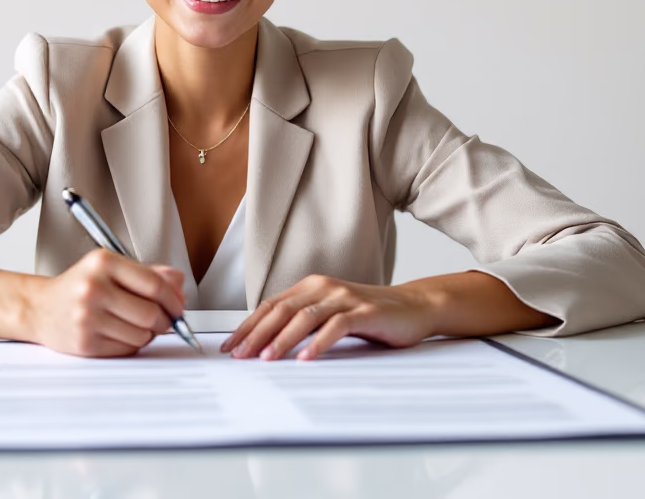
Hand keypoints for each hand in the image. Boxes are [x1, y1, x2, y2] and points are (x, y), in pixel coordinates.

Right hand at [28, 249, 185, 357]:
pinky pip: (127, 350)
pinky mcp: (85, 343)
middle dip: (164, 321)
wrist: (39, 308)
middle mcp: (93, 288)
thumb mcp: (110, 268)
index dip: (173, 299)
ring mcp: (87, 317)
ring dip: (147, 334)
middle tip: (161, 320)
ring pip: (142, 335)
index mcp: (103, 262)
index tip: (178, 306)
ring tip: (134, 325)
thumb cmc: (79, 287)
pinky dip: (131, 345)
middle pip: (151, 314)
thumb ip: (148, 273)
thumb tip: (179, 284)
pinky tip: (119, 333)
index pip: (154, 285)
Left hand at [219, 274, 440, 360]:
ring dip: (282, 339)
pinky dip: (318, 343)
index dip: (248, 326)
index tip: (230, 346)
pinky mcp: (365, 312)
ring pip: (304, 317)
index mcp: (311, 287)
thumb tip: (265, 344)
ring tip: (266, 358)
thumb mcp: (331, 315)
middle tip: (240, 355)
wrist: (414, 306)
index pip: (271, 306)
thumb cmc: (370, 315)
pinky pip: (336, 326)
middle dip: (256, 334)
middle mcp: (324, 288)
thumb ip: (304, 322)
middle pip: (282, 310)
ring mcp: (345, 298)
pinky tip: (306, 358)